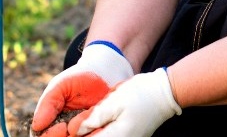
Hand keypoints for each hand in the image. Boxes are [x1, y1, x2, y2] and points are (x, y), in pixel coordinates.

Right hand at [32, 42, 133, 136]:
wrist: (103, 73)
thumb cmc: (78, 78)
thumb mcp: (59, 86)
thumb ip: (47, 104)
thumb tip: (37, 125)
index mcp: (52, 121)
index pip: (45, 136)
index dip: (52, 135)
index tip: (63, 127)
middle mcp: (67, 130)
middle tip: (74, 129)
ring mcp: (83, 130)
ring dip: (83, 136)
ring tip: (89, 127)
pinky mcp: (97, 129)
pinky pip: (96, 135)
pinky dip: (96, 133)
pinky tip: (99, 127)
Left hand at [67, 68, 181, 136]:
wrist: (166, 93)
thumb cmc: (140, 94)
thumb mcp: (113, 102)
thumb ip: (93, 118)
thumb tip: (75, 131)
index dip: (74, 136)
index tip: (60, 131)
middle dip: (83, 134)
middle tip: (68, 127)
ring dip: (92, 132)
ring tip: (80, 124)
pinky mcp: (129, 136)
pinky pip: (109, 136)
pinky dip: (100, 131)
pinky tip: (95, 123)